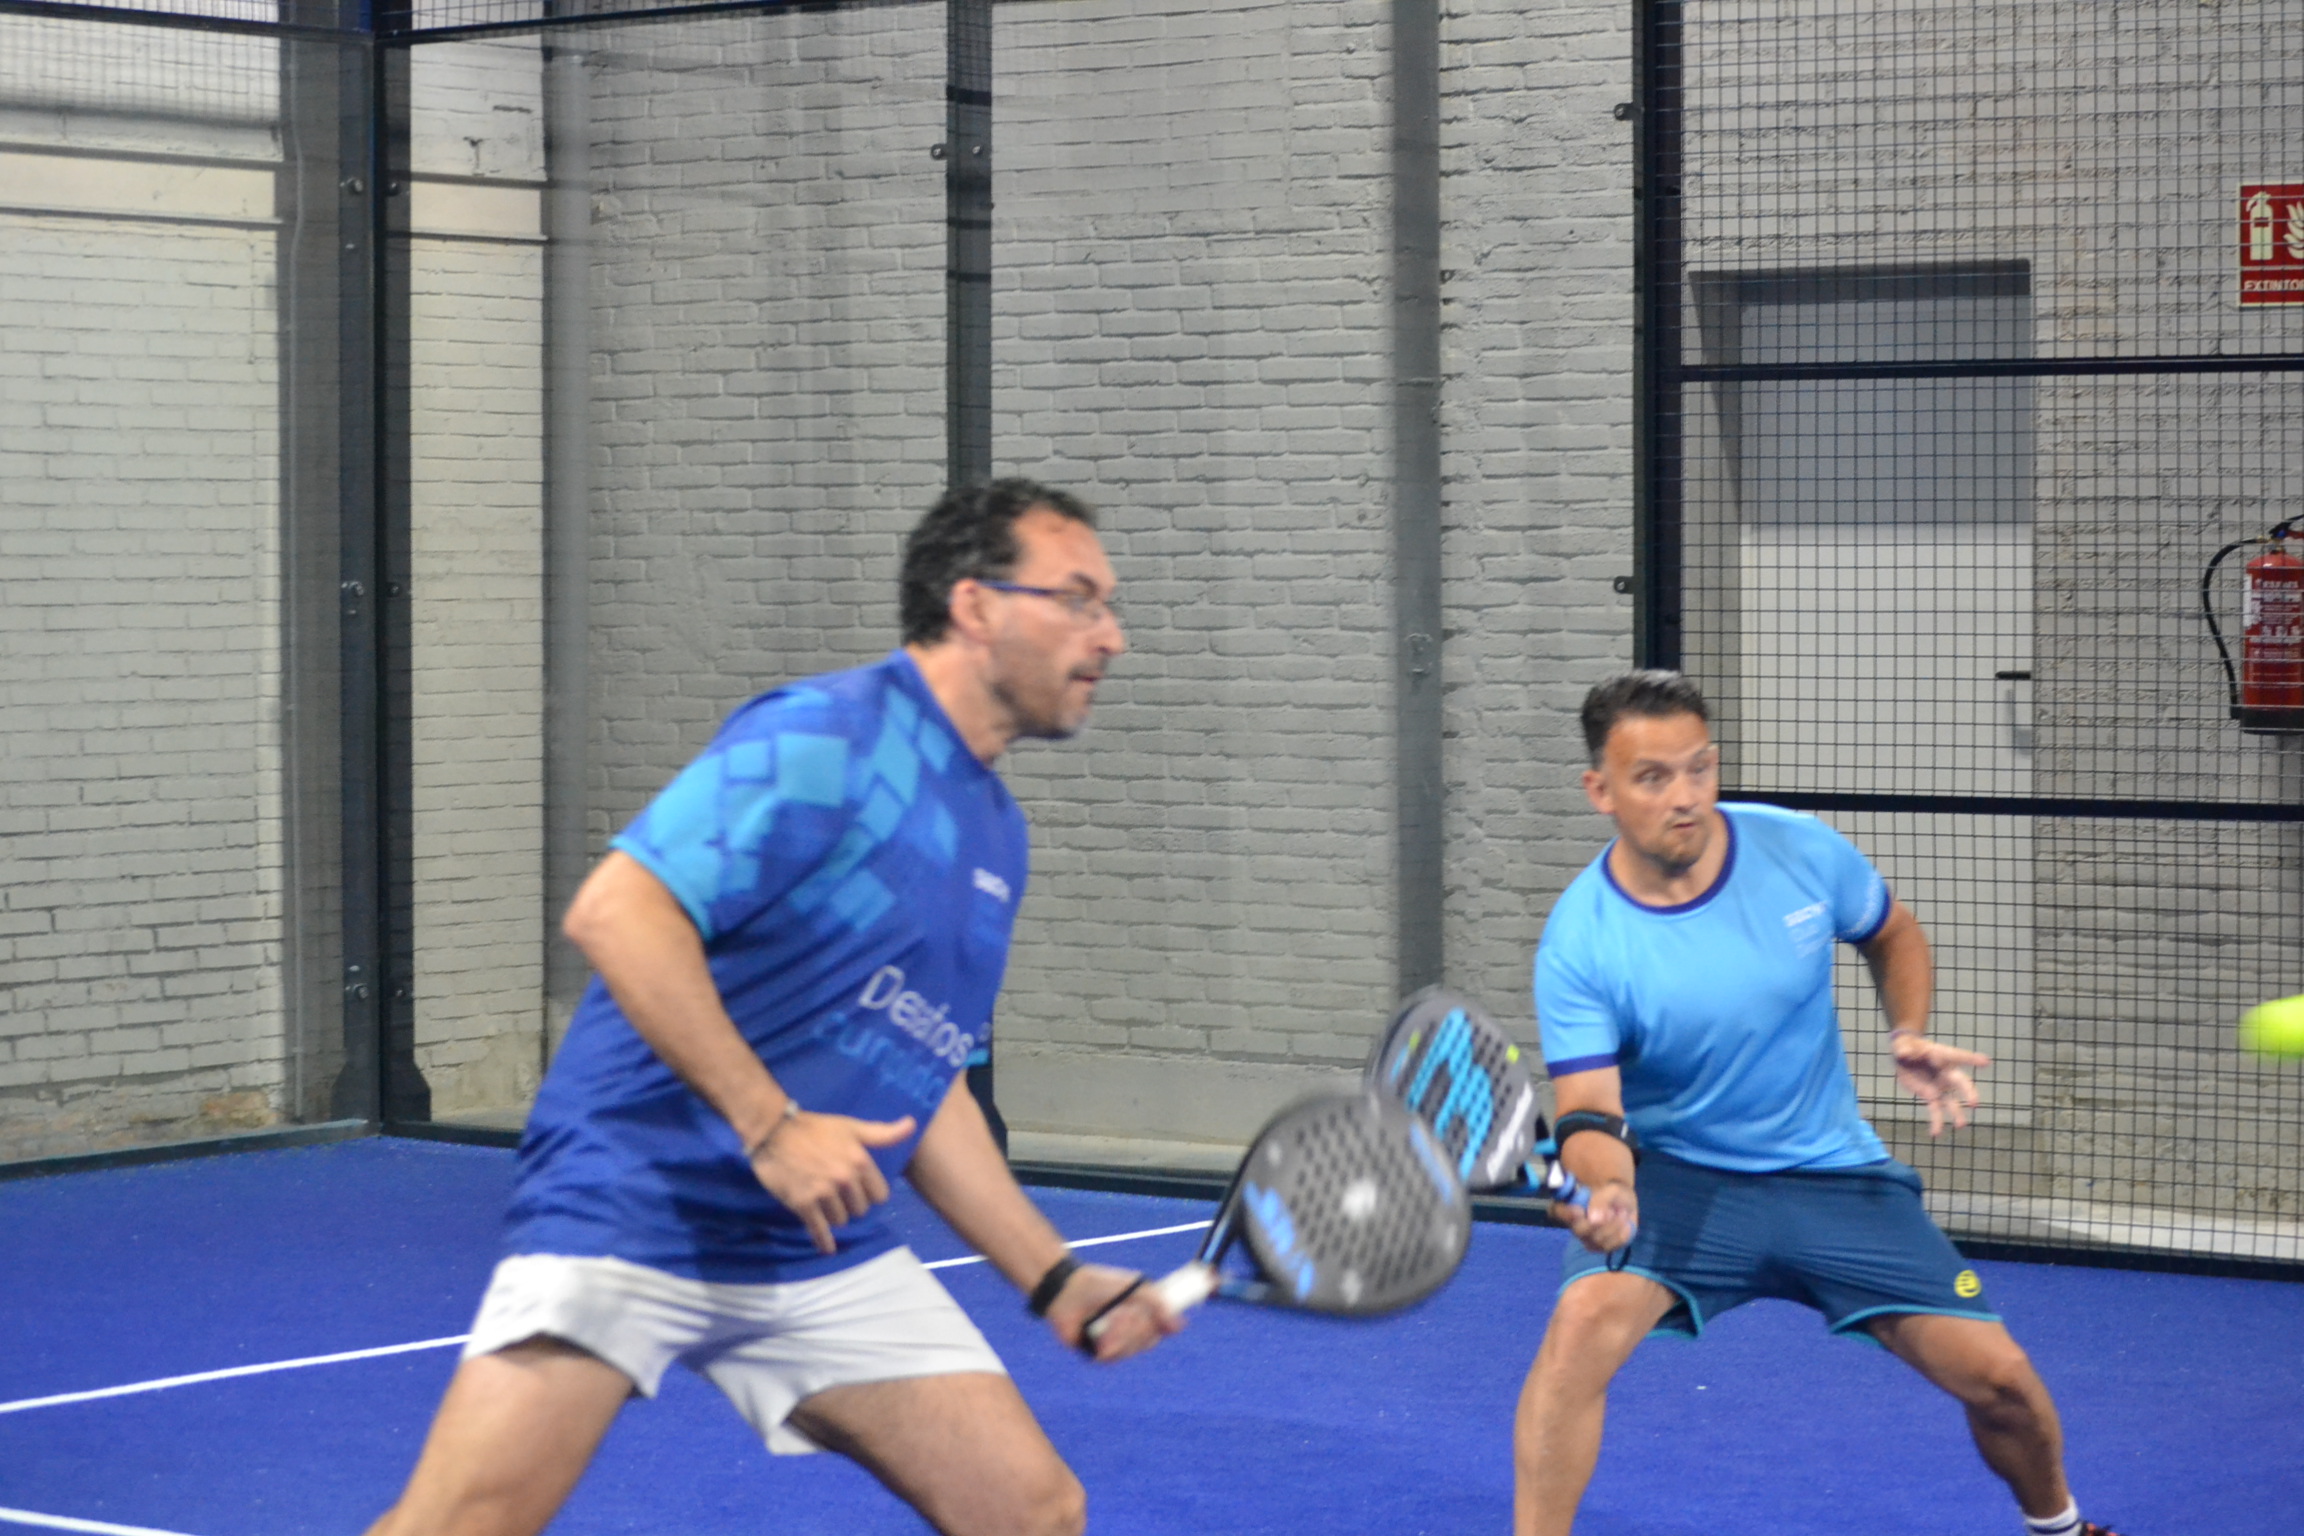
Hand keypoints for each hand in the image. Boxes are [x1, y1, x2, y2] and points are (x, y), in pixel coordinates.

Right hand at [749, 1112, 917, 1252]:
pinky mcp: (803, 1204)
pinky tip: (827, 1249)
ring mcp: (824, 1193)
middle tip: (839, 1196)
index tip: (862, 1191)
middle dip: (852, 1205)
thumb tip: (912, 1126)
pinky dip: (823, 1241)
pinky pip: (819, 1229)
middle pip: (860, 1210)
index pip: (879, 1195)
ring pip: (840, 1220)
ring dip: (835, 1215)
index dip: (871, 1194)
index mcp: (860, 1161)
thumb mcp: (852, 1127)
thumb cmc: (815, 1128)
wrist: (774, 1131)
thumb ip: (882, 1133)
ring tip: (825, 1204)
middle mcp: (845, 1179)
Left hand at [1045, 1263, 1182, 1361]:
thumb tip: (1179, 1326)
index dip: (1162, 1327)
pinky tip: (1102, 1327)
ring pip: (1131, 1350)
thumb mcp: (1136, 1287)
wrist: (1070, 1289)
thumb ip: (1159, 1304)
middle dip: (1141, 1326)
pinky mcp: (1096, 1353)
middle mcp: (1126, 1332)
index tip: (1166, 1322)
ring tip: (1113, 1315)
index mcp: (1137, 1316)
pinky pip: (1112, 1356)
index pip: (1158, 1330)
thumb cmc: (1101, 1284)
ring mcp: (1112, 1343)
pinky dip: (1110, 1340)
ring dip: (1124, 1332)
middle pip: (1148, 1342)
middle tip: (1130, 1311)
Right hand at [1557, 1179, 1637, 1253]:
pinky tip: (1626, 1224)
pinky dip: (1622, 1234)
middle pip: (1579, 1231)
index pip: (1557, 1211)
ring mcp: (1587, 1239)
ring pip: (1597, 1241)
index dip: (1566, 1213)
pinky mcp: (1601, 1248)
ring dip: (1614, 1226)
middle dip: (1600, 1223)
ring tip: (1623, 1213)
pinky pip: (1611, 1246)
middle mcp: (1575, 1225)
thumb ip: (1600, 1201)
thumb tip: (1592, 1218)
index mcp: (1570, 1206)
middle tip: (1613, 1211)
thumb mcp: (1611, 1190)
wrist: (1625, 1203)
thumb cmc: (1613, 1193)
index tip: (1580, 1210)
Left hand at [1890, 1032, 1987, 1135]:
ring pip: (1951, 1101)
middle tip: (1974, 1103)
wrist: (1904, 1056)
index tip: (1985, 1062)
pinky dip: (1936, 1122)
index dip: (1972, 1059)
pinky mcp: (1931, 1096)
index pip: (1959, 1056)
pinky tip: (1935, 1133)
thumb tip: (1904, 1053)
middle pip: (1960, 1082)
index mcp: (1942, 1056)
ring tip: (1960, 1125)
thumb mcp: (1903, 1046)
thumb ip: (1904, 1049)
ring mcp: (1940, 1086)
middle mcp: (1946, 1073)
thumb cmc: (1907, 1047)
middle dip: (1968, 1092)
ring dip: (1956, 1113)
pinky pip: (1935, 1110)